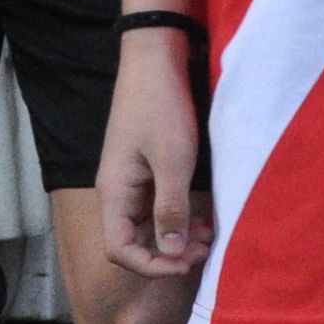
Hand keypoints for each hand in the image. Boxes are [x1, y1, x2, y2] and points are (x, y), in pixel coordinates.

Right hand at [98, 42, 211, 278]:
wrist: (155, 59)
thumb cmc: (161, 106)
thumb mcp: (172, 160)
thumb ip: (170, 208)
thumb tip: (171, 253)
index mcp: (114, 192)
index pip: (120, 250)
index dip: (151, 265)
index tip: (185, 261)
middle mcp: (118, 191)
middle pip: (134, 241)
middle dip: (169, 253)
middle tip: (206, 248)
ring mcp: (131, 180)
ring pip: (148, 225)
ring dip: (176, 236)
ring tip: (208, 234)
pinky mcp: (145, 169)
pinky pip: (157, 206)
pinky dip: (178, 215)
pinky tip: (203, 215)